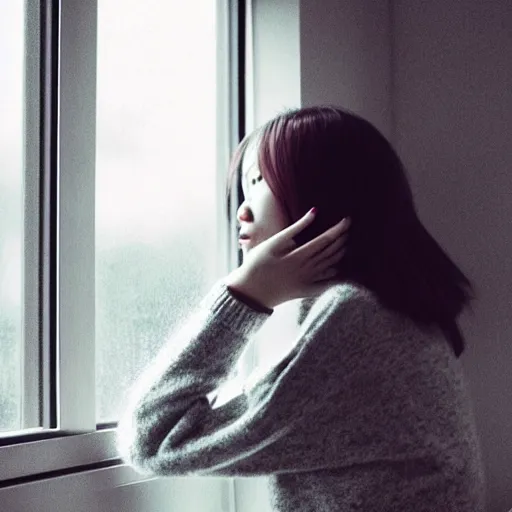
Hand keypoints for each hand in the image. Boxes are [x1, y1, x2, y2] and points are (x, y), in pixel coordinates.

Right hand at [224, 209, 350, 308]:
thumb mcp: (272, 243)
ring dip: (340, 253)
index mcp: (298, 256)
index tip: (347, 220)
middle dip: (342, 239)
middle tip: (348, 229)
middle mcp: (306, 270)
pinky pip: (324, 283)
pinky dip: (334, 275)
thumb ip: (294, 228)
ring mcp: (306, 282)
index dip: (338, 230)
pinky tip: (338, 269)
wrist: (249, 292)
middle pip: (330, 252)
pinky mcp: (304, 291)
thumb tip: (314, 213)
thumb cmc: (257, 264)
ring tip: (346, 243)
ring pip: (330, 266)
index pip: (324, 240)